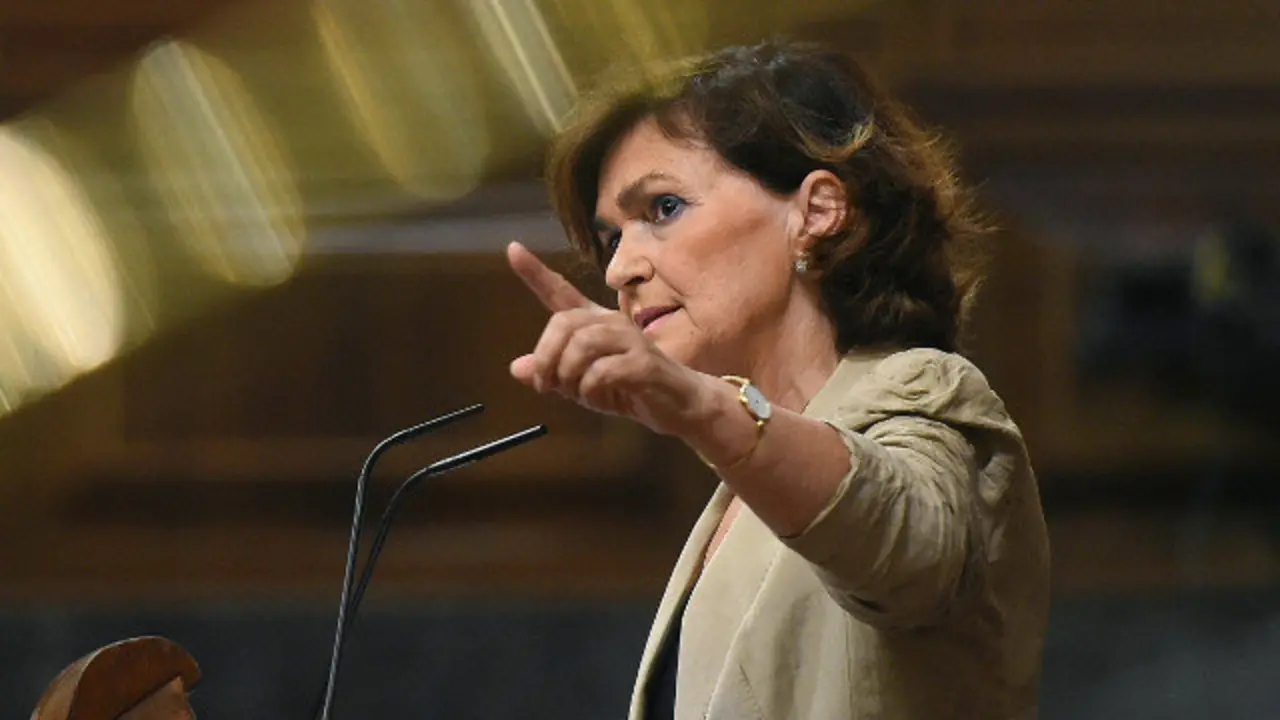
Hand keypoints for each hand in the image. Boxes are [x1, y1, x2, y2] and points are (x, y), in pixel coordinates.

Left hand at [506, 242, 708, 436]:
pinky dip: (591, 390)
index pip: (560, 292)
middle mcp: (612, 323)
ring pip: (582, 345)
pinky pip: (603, 371)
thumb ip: (554, 373)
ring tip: (579, 394)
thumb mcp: (582, 385)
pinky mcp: (644, 363)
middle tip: (547, 386)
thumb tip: (517, 368)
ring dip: (570, 375)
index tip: (512, 249)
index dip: (535, 273)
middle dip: (546, 358)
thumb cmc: (631, 389)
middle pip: (563, 322)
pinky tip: (600, 398)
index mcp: (595, 323)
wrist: (680, 404)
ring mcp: (631, 339)